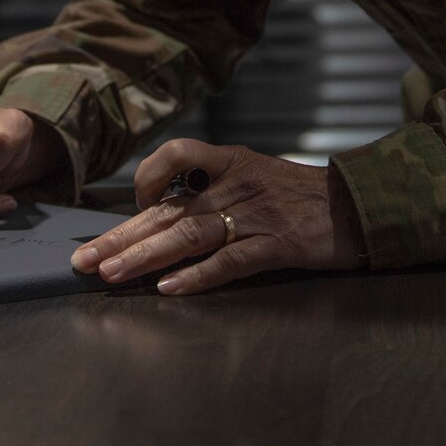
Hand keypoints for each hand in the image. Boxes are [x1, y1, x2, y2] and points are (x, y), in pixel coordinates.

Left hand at [68, 139, 366, 294]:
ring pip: (190, 234)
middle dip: (121, 235)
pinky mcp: (279, 244)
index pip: (175, 157)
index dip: (146, 179)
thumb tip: (164, 211)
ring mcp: (257, 214)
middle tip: (83, 260)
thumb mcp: (258, 175)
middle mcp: (237, 184)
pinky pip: (231, 261)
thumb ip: (216, 189)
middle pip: (168, 208)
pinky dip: (199, 276)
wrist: (363, 205)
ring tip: (112, 275)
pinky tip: (170, 289)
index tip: (130, 207)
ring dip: (146, 257)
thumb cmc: (305, 196)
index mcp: (230, 162)